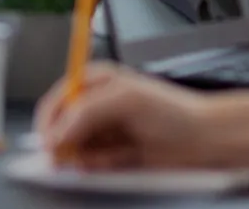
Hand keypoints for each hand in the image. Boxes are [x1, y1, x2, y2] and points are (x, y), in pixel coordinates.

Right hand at [34, 63, 215, 170]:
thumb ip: (86, 113)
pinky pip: (92, 165)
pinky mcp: (112, 155)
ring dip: (84, 157)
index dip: (48, 121)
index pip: (57, 99)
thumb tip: (57, 134)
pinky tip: (117, 160)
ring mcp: (103, 131)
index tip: (48, 144)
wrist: (200, 139)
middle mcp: (95, 104)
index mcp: (95, 81)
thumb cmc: (170, 110)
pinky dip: (98, 167)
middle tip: (72, 157)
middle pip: (61, 127)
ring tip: (111, 153)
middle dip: (65, 144)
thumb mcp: (124, 100)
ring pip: (74, 149)